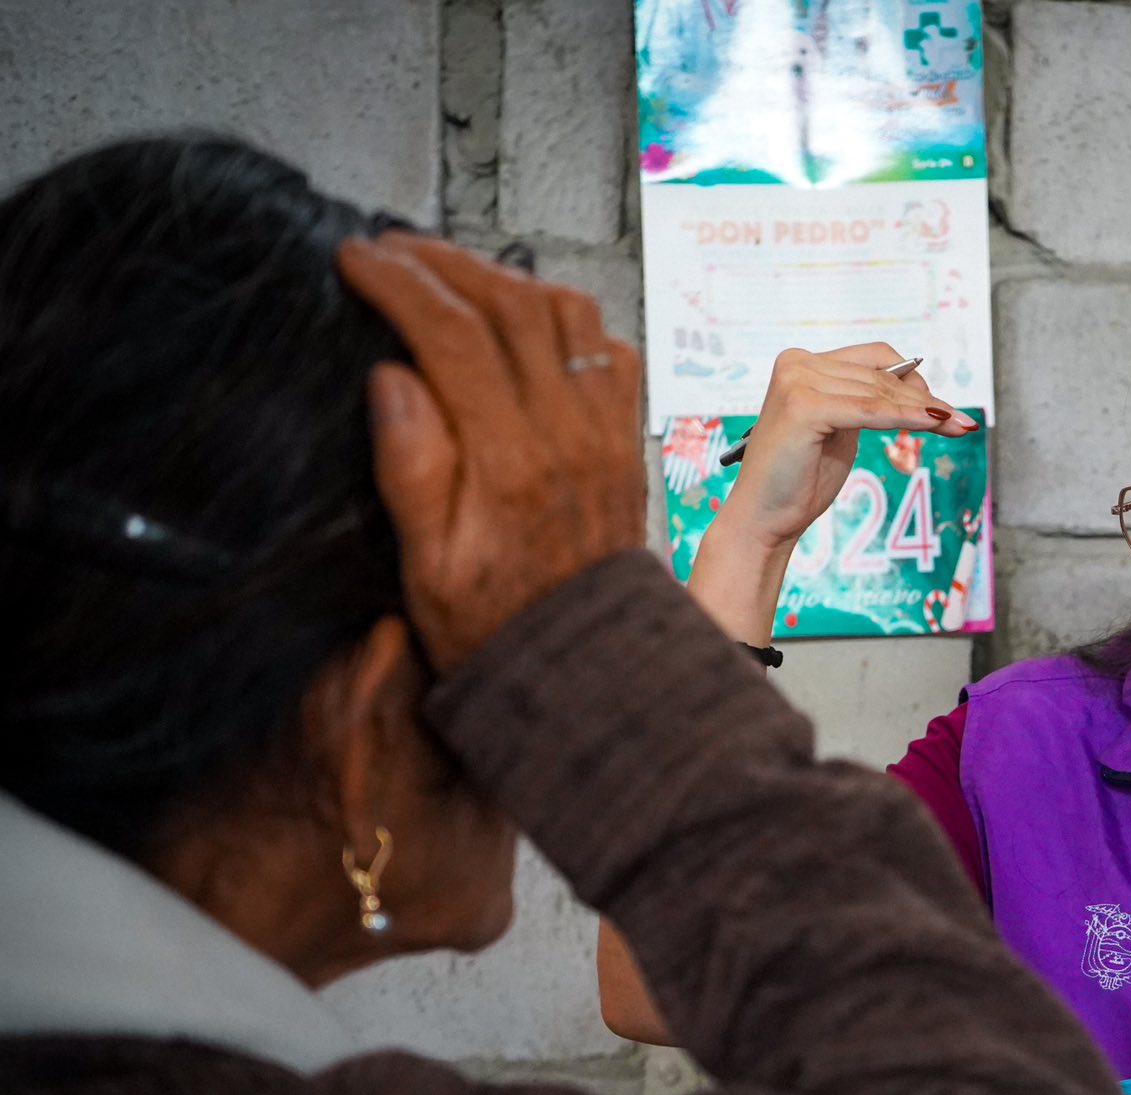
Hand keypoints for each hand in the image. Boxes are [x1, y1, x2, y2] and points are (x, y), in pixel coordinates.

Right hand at [337, 232, 645, 670]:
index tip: (355, 257)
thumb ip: (410, 467)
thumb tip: (391, 375)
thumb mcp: (425, 565)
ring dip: (507, 278)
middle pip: (512, 305)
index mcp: (509, 462)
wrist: (584, 663)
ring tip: (452, 271)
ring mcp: (606, 432)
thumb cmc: (494, 624)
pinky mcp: (627, 438)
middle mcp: (568, 435)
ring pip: (568, 314)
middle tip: (393, 248)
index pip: (453, 336)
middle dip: (446, 262)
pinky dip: (568, 318)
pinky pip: (611, 350)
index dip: (401, 283)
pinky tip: (528, 321)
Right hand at [720, 344, 978, 550]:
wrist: (764, 519)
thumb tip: (919, 393)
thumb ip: (866, 404)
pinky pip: (870, 409)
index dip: (912, 378)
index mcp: (803, 364)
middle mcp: (797, 364)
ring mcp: (798, 381)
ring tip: (956, 424)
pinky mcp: (804, 406)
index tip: (942, 405)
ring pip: (879, 393)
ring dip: (924, 410)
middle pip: (880, 375)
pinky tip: (933, 424)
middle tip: (960, 419)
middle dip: (925, 399)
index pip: (872, 358)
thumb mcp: (841, 431)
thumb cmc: (800, 481)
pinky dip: (905, 417)